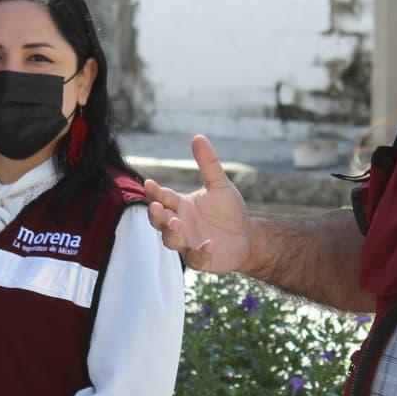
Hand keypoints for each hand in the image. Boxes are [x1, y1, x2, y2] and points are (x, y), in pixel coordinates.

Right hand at [143, 134, 250, 273]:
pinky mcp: (200, 259)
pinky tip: (208, 244)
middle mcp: (180, 224)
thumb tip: (197, 136)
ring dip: (171, 232)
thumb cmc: (229, 211)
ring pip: (170, 240)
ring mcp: (188, 243)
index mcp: (180, 206)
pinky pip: (195, 258)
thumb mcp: (219, 185)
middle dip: (155, 214)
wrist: (246, 236)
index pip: (163, 197)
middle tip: (155, 207)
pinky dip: (200, 252)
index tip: (150, 184)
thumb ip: (208, 163)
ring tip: (176, 223)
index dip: (155, 192)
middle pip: (159, 221)